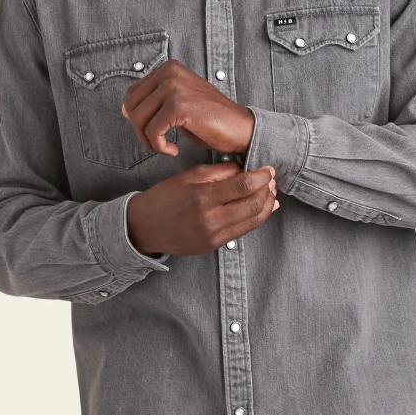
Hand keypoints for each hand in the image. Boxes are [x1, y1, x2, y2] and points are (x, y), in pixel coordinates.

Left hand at [121, 59, 253, 156]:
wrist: (239, 129)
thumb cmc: (211, 120)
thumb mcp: (179, 105)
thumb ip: (154, 103)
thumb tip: (125, 109)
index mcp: (169, 68)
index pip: (133, 94)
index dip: (138, 118)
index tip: (155, 132)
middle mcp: (170, 72)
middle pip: (132, 106)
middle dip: (141, 131)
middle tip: (159, 143)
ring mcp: (174, 86)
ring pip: (138, 119)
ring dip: (149, 141)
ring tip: (166, 148)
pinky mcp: (178, 105)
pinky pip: (152, 131)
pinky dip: (159, 146)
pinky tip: (173, 150)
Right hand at [127, 162, 277, 256]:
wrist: (144, 227)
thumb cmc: (165, 197)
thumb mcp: (189, 176)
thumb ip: (220, 171)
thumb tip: (245, 170)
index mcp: (202, 198)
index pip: (244, 186)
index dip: (262, 176)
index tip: (268, 169)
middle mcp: (210, 220)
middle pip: (254, 205)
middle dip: (268, 190)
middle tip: (271, 179)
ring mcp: (213, 236)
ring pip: (253, 221)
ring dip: (266, 205)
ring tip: (270, 192)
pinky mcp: (214, 246)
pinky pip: (243, 231)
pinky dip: (256, 218)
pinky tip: (262, 208)